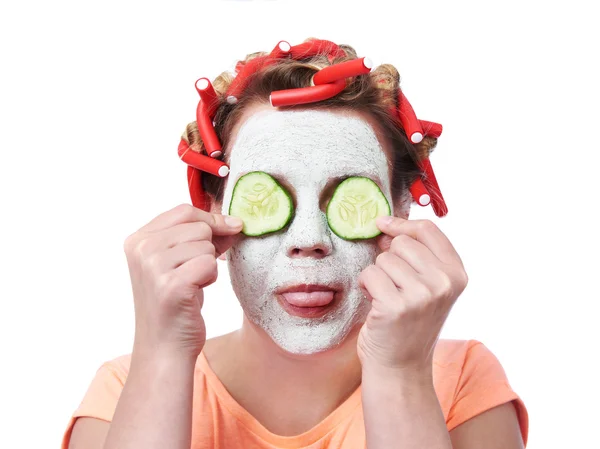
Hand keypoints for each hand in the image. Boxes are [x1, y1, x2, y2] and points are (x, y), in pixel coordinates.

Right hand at [123, 203, 242, 358]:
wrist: (165, 347)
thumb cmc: (177, 303)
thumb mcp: (183, 262)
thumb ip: (202, 237)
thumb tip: (234, 222)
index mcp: (138, 239)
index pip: (184, 211)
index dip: (212, 219)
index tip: (231, 228)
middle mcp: (141, 249)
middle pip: (198, 226)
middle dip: (208, 249)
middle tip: (195, 273)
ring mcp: (153, 266)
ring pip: (206, 245)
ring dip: (208, 266)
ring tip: (191, 285)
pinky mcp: (171, 285)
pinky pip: (209, 264)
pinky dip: (209, 279)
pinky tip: (195, 294)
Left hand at [357, 216, 467, 375]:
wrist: (400, 367)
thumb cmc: (409, 323)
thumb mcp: (428, 286)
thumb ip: (418, 256)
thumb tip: (387, 226)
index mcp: (457, 274)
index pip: (428, 229)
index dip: (401, 224)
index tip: (383, 224)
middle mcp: (444, 283)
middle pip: (402, 242)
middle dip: (389, 258)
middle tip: (392, 283)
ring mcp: (421, 295)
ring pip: (384, 258)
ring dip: (377, 275)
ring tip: (386, 297)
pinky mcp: (395, 306)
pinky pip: (369, 274)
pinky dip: (366, 285)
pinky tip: (375, 303)